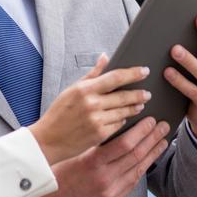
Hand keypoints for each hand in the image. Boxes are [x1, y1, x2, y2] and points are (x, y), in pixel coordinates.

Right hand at [15, 117, 170, 196]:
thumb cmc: (55, 174)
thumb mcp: (72, 154)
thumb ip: (94, 144)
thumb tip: (115, 126)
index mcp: (91, 163)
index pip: (124, 144)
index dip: (141, 131)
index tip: (151, 120)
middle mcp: (103, 180)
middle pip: (136, 156)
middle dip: (152, 139)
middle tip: (164, 126)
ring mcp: (109, 194)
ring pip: (137, 170)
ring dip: (152, 154)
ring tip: (163, 141)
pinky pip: (131, 183)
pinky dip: (142, 169)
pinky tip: (148, 159)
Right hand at [29, 55, 150, 164]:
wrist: (49, 139)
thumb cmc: (59, 113)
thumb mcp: (72, 89)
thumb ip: (92, 74)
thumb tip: (105, 57)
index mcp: (84, 89)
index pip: (115, 77)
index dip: (133, 73)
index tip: (144, 71)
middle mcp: (92, 104)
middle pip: (124, 95)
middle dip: (139, 94)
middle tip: (147, 93)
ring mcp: (97, 120)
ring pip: (124, 111)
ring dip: (135, 107)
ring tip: (140, 104)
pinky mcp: (100, 134)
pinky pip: (119, 124)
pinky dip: (123, 120)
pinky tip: (125, 117)